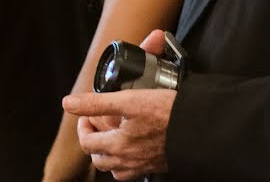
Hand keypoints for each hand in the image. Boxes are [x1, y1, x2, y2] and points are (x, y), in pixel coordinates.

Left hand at [61, 30, 174, 179]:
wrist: (201, 128)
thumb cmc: (168, 113)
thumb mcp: (128, 100)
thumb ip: (95, 103)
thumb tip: (68, 103)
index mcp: (118, 145)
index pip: (86, 142)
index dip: (82, 125)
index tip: (85, 114)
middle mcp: (129, 160)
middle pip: (99, 158)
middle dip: (93, 140)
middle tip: (97, 123)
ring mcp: (143, 166)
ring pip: (116, 168)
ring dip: (109, 153)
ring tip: (112, 135)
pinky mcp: (157, 165)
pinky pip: (134, 171)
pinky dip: (127, 161)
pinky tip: (133, 146)